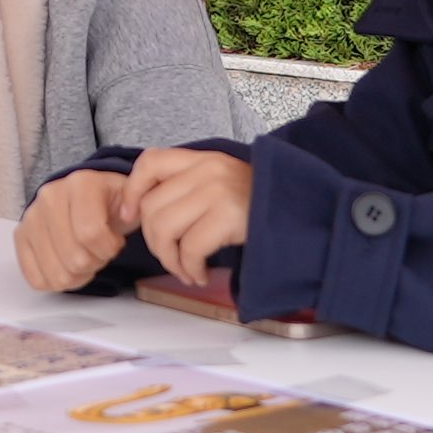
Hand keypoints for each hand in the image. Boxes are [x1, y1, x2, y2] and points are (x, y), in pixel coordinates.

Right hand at [15, 170, 134, 291]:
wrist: (86, 198)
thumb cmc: (110, 204)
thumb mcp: (131, 199)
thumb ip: (136, 205)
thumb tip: (128, 215)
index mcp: (80, 183)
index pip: (90, 233)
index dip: (108, 248)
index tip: (114, 242)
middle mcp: (50, 196)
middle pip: (74, 259)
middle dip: (94, 262)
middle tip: (98, 250)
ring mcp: (31, 216)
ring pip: (56, 274)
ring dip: (77, 274)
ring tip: (84, 255)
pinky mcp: (21, 236)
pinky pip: (36, 279)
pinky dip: (57, 280)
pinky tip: (67, 263)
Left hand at [124, 147, 257, 286]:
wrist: (303, 213)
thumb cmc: (259, 205)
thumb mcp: (222, 181)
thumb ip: (188, 187)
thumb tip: (143, 212)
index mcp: (202, 159)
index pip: (150, 162)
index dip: (131, 190)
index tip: (129, 216)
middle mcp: (207, 170)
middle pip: (152, 207)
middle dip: (154, 242)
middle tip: (170, 258)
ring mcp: (218, 191)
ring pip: (164, 229)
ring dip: (170, 260)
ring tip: (186, 270)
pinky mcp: (229, 216)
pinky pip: (189, 248)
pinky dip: (190, 269)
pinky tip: (200, 274)